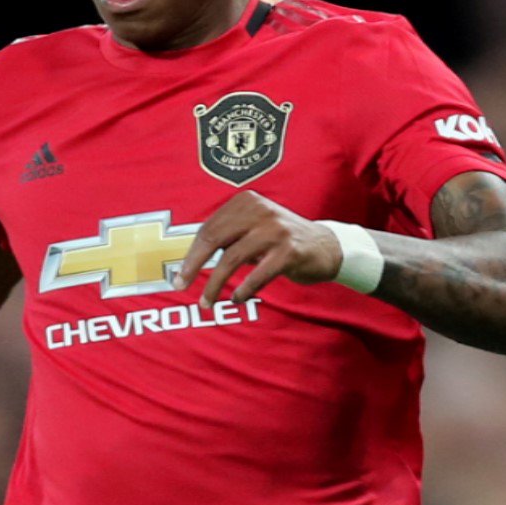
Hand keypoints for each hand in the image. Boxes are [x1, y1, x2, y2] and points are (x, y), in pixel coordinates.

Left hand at [169, 191, 341, 308]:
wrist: (325, 247)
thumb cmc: (281, 242)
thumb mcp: (252, 231)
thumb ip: (227, 238)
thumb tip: (190, 259)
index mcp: (246, 202)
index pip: (209, 228)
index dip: (191, 254)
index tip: (179, 276)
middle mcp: (260, 210)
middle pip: (215, 238)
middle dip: (194, 266)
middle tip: (181, 287)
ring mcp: (275, 229)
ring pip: (232, 258)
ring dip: (216, 284)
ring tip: (207, 301)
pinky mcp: (290, 250)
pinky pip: (258, 274)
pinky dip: (244, 289)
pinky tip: (238, 298)